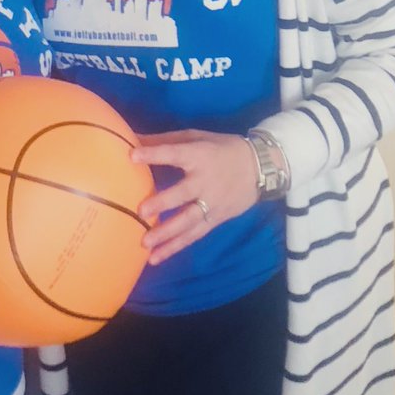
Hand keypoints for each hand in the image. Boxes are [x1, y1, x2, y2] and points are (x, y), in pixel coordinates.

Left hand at [132, 129, 259, 264]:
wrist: (262, 167)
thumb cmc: (221, 149)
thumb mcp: (196, 137)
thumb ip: (164, 141)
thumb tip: (132, 140)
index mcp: (199, 155)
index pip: (175, 154)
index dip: (155, 154)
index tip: (132, 156)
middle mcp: (205, 181)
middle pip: (183, 194)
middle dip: (162, 203)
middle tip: (141, 211)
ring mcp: (212, 203)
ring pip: (188, 221)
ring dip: (166, 234)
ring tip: (145, 243)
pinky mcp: (216, 219)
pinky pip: (194, 235)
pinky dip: (175, 246)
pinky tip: (156, 257)